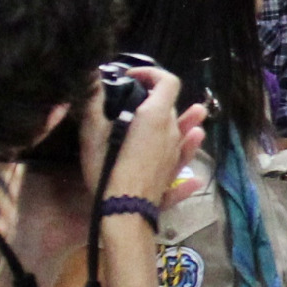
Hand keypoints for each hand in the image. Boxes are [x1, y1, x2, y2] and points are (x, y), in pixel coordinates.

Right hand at [84, 63, 194, 210]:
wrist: (124, 213)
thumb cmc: (107, 169)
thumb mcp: (92, 135)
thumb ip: (94, 104)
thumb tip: (93, 75)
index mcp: (155, 118)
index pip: (168, 83)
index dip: (153, 73)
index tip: (132, 76)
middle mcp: (171, 134)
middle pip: (172, 109)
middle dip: (157, 99)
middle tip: (134, 101)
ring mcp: (175, 156)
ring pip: (186, 136)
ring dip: (188, 124)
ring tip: (194, 116)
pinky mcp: (173, 176)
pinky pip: (184, 166)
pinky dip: (189, 161)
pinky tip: (193, 175)